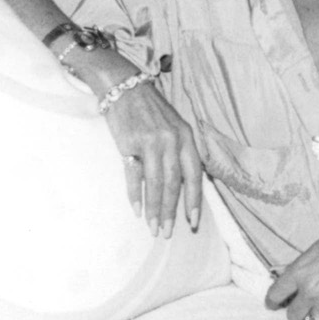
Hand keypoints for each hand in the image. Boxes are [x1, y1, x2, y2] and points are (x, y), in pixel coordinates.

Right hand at [98, 64, 200, 236]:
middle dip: (171, 212)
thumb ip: (180, 151)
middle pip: (173, 184)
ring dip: (154, 209)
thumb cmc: (150, 109)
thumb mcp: (174, 125)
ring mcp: (150, 141)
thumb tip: (185, 185)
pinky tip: (136, 210)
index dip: (193, 201)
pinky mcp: (129, 143)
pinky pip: (133, 175)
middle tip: (166, 232)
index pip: (194, 175)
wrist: (124, 86)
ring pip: (155, 184)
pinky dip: (135, 195)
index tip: (192, 222)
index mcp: (185, 137)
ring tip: (152, 227)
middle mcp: (171, 140)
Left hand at [264, 213, 318, 319]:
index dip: (273, 302)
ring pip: (314, 319)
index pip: (274, 295)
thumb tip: (292, 281)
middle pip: (292, 315)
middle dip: (298, 310)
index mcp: (299, 271)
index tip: (274, 305)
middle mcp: (309, 290)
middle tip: (306, 304)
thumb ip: (303, 268)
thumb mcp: (316, 250)